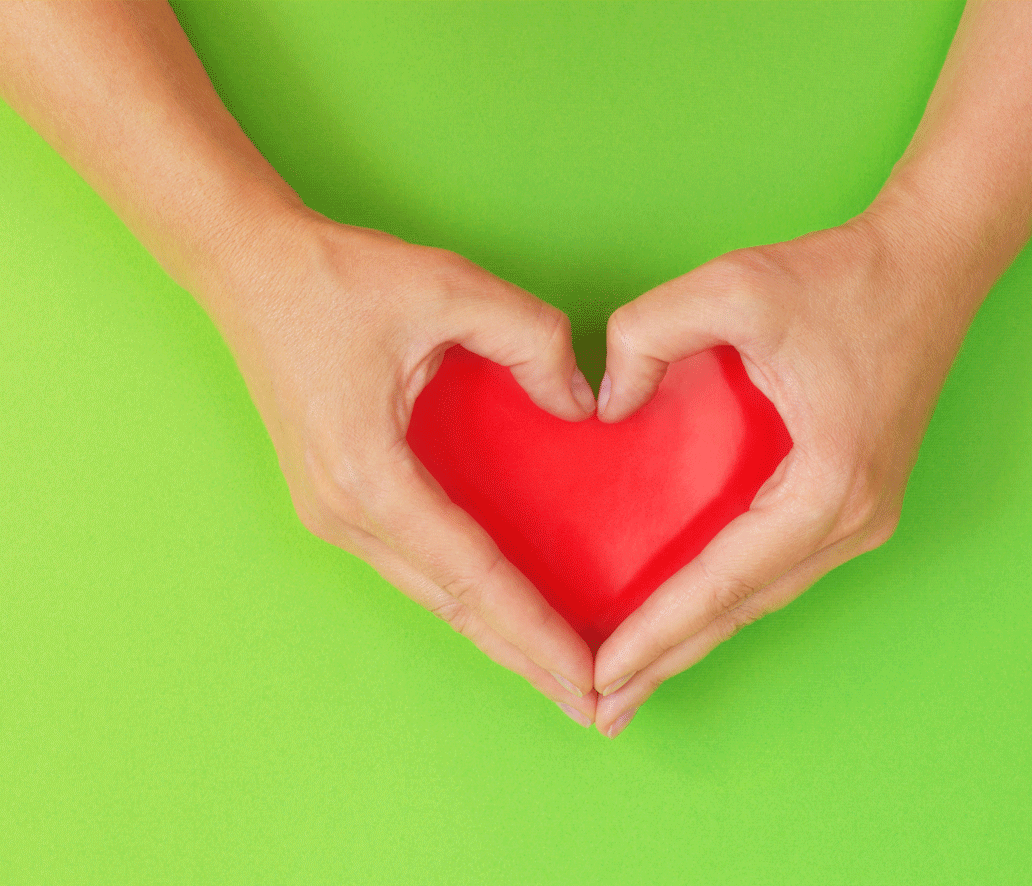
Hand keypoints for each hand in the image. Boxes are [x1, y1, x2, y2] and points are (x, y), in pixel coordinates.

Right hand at [206, 210, 600, 724]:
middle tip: (591, 705)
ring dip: (492, 632)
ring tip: (554, 669)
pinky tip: (497, 607)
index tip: (587, 676)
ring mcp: (330, 511)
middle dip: (523, 657)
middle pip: (451, 605)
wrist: (250, 267)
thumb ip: (532, 341)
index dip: (534, 629)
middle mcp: (344, 511)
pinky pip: (412, 564)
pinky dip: (462, 595)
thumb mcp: (448, 288)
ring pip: (429, 593)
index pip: (472, 574)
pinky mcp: (333, 498)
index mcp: (368, 473)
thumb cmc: (339, 277)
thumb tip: (584, 406)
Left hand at [591, 215, 976, 736]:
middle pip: (743, 609)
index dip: (657, 631)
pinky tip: (690, 616)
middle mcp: (852, 521)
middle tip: (601, 710)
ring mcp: (860, 517)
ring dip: (697, 638)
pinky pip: (775, 567)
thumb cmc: (842, 277)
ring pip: (761, 597)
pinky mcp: (852, 501)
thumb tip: (605, 405)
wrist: (930, 264)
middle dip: (669, 660)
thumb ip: (649, 332)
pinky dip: (726, 600)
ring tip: (634, 680)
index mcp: (828, 488)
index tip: (600, 673)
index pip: (723, 582)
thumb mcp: (735, 286)